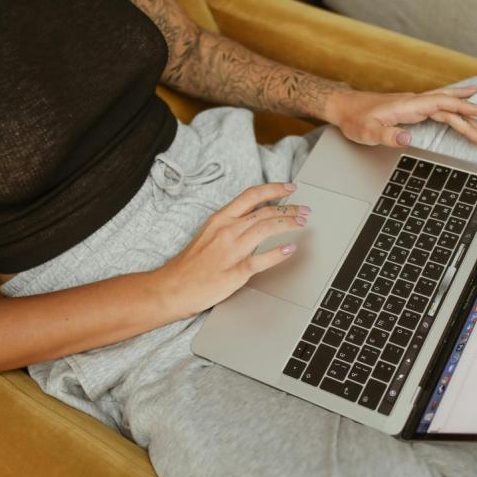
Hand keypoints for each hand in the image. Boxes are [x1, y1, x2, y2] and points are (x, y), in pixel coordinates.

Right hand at [156, 182, 309, 318]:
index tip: (290, 188)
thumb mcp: (207, 235)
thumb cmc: (189, 265)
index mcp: (220, 219)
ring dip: (288, 223)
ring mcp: (231, 251)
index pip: (251, 196)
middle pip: (264, 211)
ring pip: (266, 229)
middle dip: (289, 208)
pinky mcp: (234, 272)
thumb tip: (253, 221)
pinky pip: (261, 260)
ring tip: (301, 223)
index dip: (274, 189)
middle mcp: (226, 231)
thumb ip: (229, 227)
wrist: (171, 288)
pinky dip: (278, 253)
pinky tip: (290, 249)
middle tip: (304, 210)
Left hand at [325, 85, 476, 146]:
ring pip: (444, 104)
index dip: (461, 110)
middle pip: (447, 105)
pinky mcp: (411, 108)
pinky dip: (452, 105)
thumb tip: (407, 139)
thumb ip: (387, 135)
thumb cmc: (355, 119)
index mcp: (407, 105)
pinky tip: (461, 104)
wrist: (344, 106)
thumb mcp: (367, 132)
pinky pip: (437, 105)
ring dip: (463, 111)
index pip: (441, 105)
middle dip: (469, 117)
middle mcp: (414, 102)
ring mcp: (413, 104)